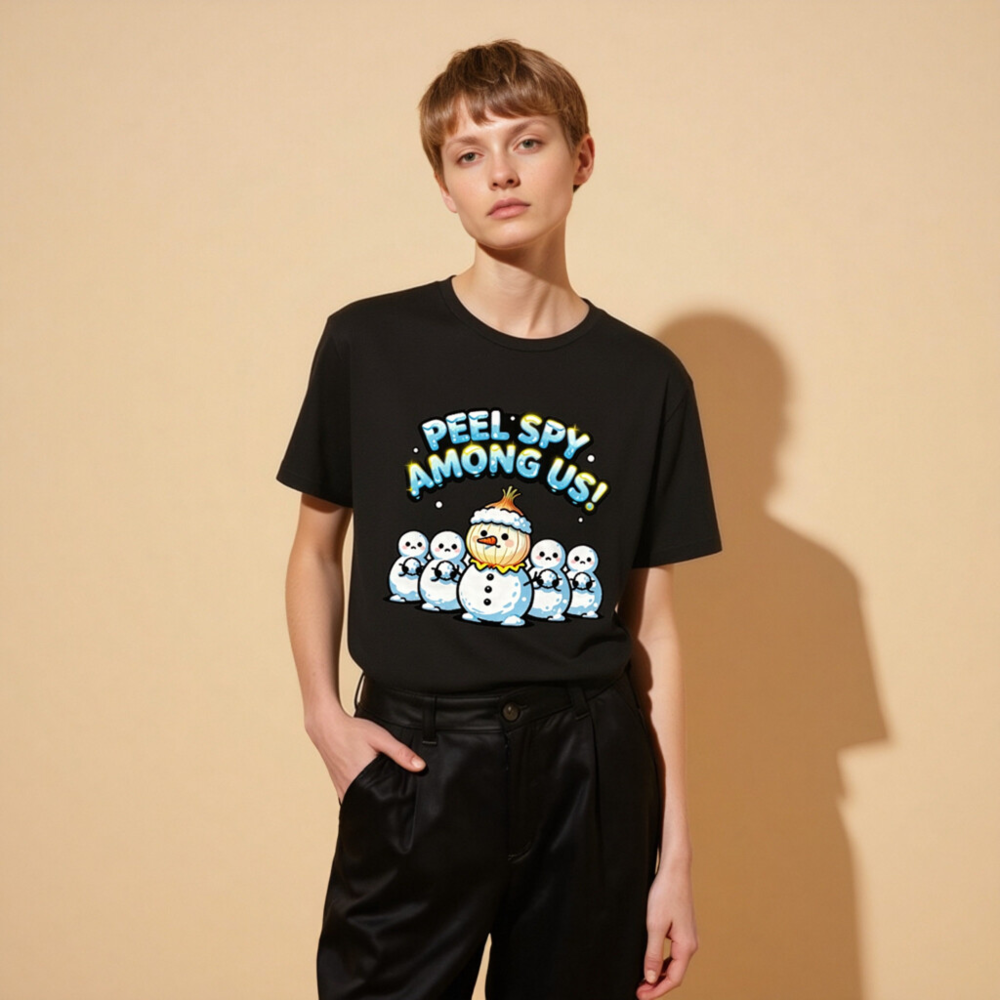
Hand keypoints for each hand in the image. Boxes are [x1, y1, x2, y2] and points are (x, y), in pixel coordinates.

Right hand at [305, 703, 425, 802]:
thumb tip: (420, 767)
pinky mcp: (338, 786)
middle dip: (384, 806)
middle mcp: (350, 789)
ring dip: (372, 802)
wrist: (327, 727)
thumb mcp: (381, 738)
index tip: (405, 806)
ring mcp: (342, 789)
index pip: (382, 801)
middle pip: (371, 805)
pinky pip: (352, 798)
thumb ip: (400, 753)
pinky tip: (370, 792)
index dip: (394, 804)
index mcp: (362, 781)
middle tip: (398, 803)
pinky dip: (362, 797)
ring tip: (386, 799)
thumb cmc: (353, 731)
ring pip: (361, 803)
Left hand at [635, 864, 697, 996]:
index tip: (640, 996)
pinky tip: (650, 962)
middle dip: (657, 985)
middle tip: (638, 992)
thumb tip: (651, 978)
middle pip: (675, 974)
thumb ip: (653, 954)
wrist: (675, 870)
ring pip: (674, 964)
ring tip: (642, 981)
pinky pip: (674, 953)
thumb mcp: (654, 925)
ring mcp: (688, 936)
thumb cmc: (665, 894)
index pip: (674, 979)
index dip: (657, 990)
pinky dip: (662, 961)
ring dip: (659, 974)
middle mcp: (690, 944)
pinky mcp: (682, 929)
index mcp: (686, 946)